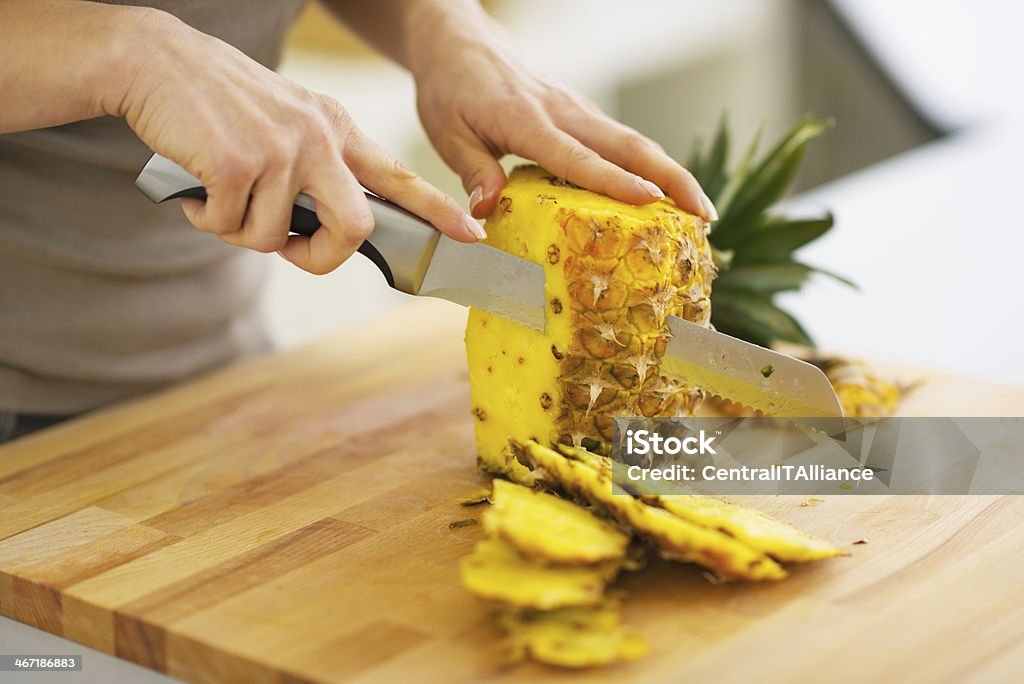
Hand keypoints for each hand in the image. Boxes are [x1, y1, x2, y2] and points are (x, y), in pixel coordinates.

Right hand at [117, 10, 483, 274]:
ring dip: (239, 230)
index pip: (398, 175)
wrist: (154, 60)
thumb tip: (318, 234)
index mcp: (335, 127)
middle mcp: (318, 137)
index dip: (436, 210)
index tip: (470, 234)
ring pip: (275, 237)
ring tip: (218, 194)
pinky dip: (205, 218)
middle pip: (355, 226)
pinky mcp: (238, 163)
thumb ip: (315, 169)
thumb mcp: (286, 121)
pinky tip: (194, 185)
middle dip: (321, 257)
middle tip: (289, 250)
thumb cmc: (219, 102)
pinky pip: (228, 227)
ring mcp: (281, 149)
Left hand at [408, 13, 717, 221]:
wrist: (461, 44)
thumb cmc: (451, 91)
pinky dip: (650, 167)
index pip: (577, 156)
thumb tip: (487, 211)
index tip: (650, 201)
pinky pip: (621, 142)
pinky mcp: (581, 114)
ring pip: (634, 142)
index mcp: (526, 120)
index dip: (614, 181)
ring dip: (671, 174)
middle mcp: (562, 112)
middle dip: (671, 179)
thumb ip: (473, 171)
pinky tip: (666, 194)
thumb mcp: (447, 134)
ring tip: (700, 211)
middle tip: (704, 215)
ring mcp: (577, 110)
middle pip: (628, 145)